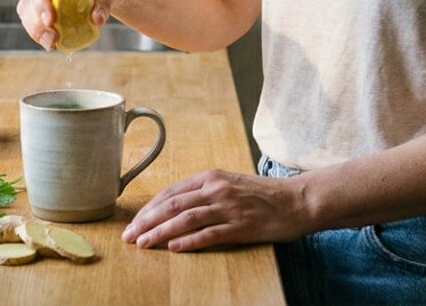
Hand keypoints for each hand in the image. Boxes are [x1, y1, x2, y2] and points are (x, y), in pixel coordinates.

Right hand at [15, 0, 126, 49]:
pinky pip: (30, 15)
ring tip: (51, 44)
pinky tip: (50, 42)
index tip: (50, 22)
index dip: (43, 0)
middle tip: (53, 40)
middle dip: (37, 20)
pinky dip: (37, 30)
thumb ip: (105, 4)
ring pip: (26, 7)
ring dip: (35, 28)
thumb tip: (96, 20)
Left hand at [121, 169, 310, 251]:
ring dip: (160, 232)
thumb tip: (174, 207)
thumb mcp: (230, 184)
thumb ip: (204, 192)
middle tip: (129, 236)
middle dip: (147, 221)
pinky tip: (174, 247)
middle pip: (173, 205)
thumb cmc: (263, 195)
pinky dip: (189, 241)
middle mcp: (216, 189)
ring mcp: (229, 207)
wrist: (297, 200)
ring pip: (186, 219)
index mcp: (211, 177)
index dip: (149, 208)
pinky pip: (210, 234)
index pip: (171, 192)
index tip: (134, 223)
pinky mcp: (241, 226)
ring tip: (144, 243)